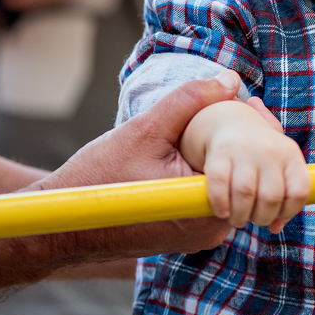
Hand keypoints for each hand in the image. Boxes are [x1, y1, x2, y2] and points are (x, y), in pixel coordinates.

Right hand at [32, 72, 243, 257]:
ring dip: (223, 158)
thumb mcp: (144, 130)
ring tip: (214, 126)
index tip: (247, 106)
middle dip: (241, 142)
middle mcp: (208, 229)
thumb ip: (189, 101)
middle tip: (238, 107)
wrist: (62, 224)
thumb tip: (231, 79)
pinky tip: (198, 150)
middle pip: (244, 177)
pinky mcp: (189, 233)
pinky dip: (208, 173)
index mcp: (203, 207)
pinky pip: (212, 197)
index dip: (252, 133)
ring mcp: (199, 234)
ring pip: (229, 186)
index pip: (250, 167)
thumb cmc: (98, 178)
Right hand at [181, 98, 310, 233]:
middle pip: (271, 197)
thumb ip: (284, 196)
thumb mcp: (280, 166)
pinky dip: (220, 204)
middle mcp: (270, 149)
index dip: (289, 212)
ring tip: (237, 219)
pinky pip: (220, 184)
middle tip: (252, 219)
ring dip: (240, 216)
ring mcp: (244, 149)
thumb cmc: (260, 155)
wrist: (230, 121)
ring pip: (245, 194)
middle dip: (261, 218)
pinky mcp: (219, 152)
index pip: (300, 190)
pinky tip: (222, 211)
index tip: (276, 219)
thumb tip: (276, 228)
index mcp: (290, 154)